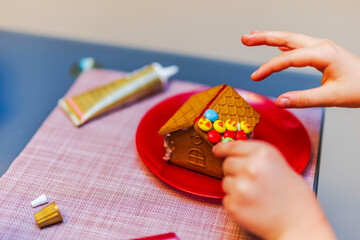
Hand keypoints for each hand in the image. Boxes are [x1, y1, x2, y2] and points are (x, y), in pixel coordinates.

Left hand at [213, 140, 335, 238]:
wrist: (299, 224)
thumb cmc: (294, 196)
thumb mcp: (279, 164)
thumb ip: (257, 156)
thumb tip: (234, 153)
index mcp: (263, 153)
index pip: (232, 146)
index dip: (223, 148)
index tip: (217, 150)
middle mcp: (250, 167)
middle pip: (227, 164)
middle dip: (235, 171)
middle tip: (251, 181)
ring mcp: (240, 187)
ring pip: (226, 182)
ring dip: (235, 188)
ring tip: (255, 195)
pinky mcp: (234, 205)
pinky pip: (226, 199)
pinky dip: (236, 202)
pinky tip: (252, 205)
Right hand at [242, 31, 359, 107]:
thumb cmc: (359, 89)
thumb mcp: (331, 97)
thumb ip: (303, 99)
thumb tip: (279, 101)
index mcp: (323, 54)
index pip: (288, 58)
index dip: (269, 67)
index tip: (255, 77)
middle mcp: (321, 46)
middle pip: (286, 37)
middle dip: (263, 37)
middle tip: (245, 38)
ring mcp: (321, 47)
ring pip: (290, 38)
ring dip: (270, 37)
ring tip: (253, 38)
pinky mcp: (321, 53)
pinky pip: (297, 45)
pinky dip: (282, 44)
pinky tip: (276, 46)